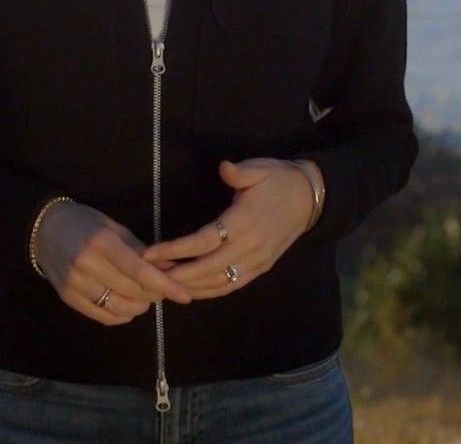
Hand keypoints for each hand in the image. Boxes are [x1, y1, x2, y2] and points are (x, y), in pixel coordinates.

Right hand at [37, 199, 194, 325]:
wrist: (44, 229)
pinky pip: (104, 316)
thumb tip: (170, 267)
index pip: (139, 271)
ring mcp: (75, 284)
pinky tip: (128, 304)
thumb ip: (141, 250)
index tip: (184, 294)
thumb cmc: (85, 223)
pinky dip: (123, 314)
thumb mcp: (114, 227)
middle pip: (132, 292)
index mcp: (101, 243)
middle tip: (162, 288)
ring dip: (140, 306)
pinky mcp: (68, 299)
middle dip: (154, 293)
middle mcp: (86, 265)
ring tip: (145, 296)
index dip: (165, 285)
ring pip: (120, 308)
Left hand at [138, 158, 315, 299]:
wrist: (311, 199)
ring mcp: (257, 261)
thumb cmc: (280, 180)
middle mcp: (250, 247)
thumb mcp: (261, 168)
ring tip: (163, 284)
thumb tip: (223, 168)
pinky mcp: (261, 268)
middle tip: (148, 276)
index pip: (204, 241)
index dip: (176, 249)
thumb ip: (240, 172)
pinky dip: (209, 291)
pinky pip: (232, 285)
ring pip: (219, 282)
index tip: (151, 253)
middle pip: (207, 269)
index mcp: (245, 221)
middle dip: (176, 275)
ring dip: (190, 286)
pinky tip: (191, 290)